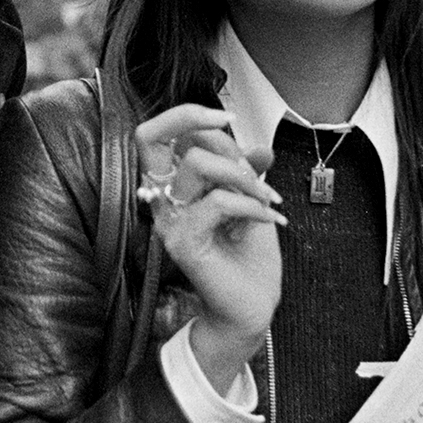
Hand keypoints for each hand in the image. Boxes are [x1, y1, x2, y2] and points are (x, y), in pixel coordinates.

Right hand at [134, 104, 284, 391]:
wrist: (252, 306)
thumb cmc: (248, 258)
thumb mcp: (252, 201)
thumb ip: (246, 171)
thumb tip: (258, 147)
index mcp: (172, 186)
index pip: (156, 134)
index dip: (187, 115)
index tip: (227, 118)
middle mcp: (161, 200)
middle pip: (150, 137)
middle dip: (198, 125)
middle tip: (240, 142)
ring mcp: (168, 221)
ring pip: (196, 165)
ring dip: (243, 175)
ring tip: (269, 199)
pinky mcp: (183, 242)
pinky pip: (217, 202)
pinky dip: (252, 205)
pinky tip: (272, 221)